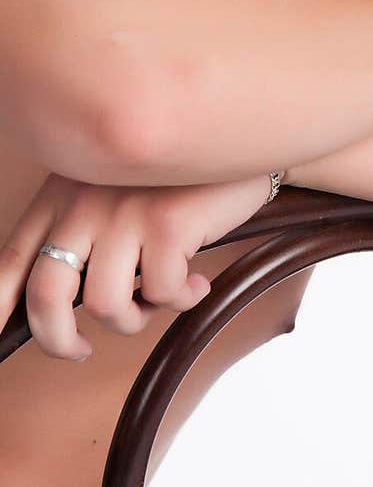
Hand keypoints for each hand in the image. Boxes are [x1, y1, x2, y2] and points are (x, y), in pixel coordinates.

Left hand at [0, 170, 276, 361]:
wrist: (236, 136)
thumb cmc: (176, 174)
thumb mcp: (114, 190)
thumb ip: (87, 232)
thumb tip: (69, 300)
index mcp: (63, 193)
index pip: (14, 257)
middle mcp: (84, 202)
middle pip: (46, 294)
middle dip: (57, 339)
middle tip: (79, 350)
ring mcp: (123, 213)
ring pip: (107, 305)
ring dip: (137, 318)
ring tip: (161, 299)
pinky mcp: (165, 225)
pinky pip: (162, 295)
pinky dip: (182, 300)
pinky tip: (196, 282)